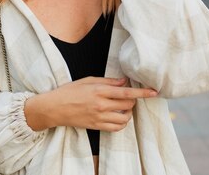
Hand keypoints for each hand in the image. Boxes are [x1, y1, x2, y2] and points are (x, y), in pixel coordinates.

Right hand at [24, 77, 156, 131]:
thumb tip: (123, 81)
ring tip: (123, 107)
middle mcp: (101, 105)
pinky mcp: (96, 126)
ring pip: (125, 118)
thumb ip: (107, 81)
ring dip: (128, 112)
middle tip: (128, 96)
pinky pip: (116, 128)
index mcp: (99, 91)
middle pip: (128, 104)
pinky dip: (122, 123)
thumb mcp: (87, 80)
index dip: (142, 92)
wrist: (54, 108)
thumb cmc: (69, 91)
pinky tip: (118, 116)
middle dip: (133, 100)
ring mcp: (99, 117)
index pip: (127, 92)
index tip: (154, 91)